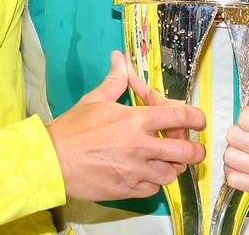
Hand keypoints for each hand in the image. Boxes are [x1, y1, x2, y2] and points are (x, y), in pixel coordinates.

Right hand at [47, 51, 205, 201]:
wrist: (50, 162)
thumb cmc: (71, 131)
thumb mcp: (95, 100)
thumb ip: (115, 80)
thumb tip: (119, 58)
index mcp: (136, 121)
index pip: (180, 117)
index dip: (196, 118)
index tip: (198, 120)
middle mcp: (141, 147)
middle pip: (186, 152)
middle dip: (195, 149)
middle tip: (191, 146)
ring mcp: (136, 171)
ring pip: (173, 173)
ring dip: (174, 166)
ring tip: (166, 158)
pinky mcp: (128, 190)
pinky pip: (154, 188)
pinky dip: (155, 181)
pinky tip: (147, 172)